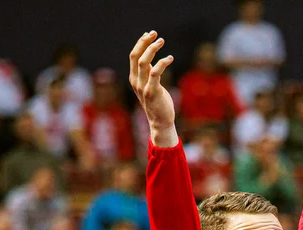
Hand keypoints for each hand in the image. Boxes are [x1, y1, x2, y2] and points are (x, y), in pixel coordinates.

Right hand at [129, 31, 176, 146]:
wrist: (160, 122)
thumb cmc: (158, 102)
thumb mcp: (150, 84)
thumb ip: (148, 72)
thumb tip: (149, 56)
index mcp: (134, 78)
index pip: (133, 56)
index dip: (140, 43)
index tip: (149, 34)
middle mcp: (136, 82)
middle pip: (136, 56)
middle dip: (144, 42)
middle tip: (155, 34)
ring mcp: (143, 87)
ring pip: (143, 62)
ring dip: (152, 49)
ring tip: (162, 41)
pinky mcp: (152, 92)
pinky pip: (155, 73)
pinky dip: (162, 62)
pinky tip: (170, 58)